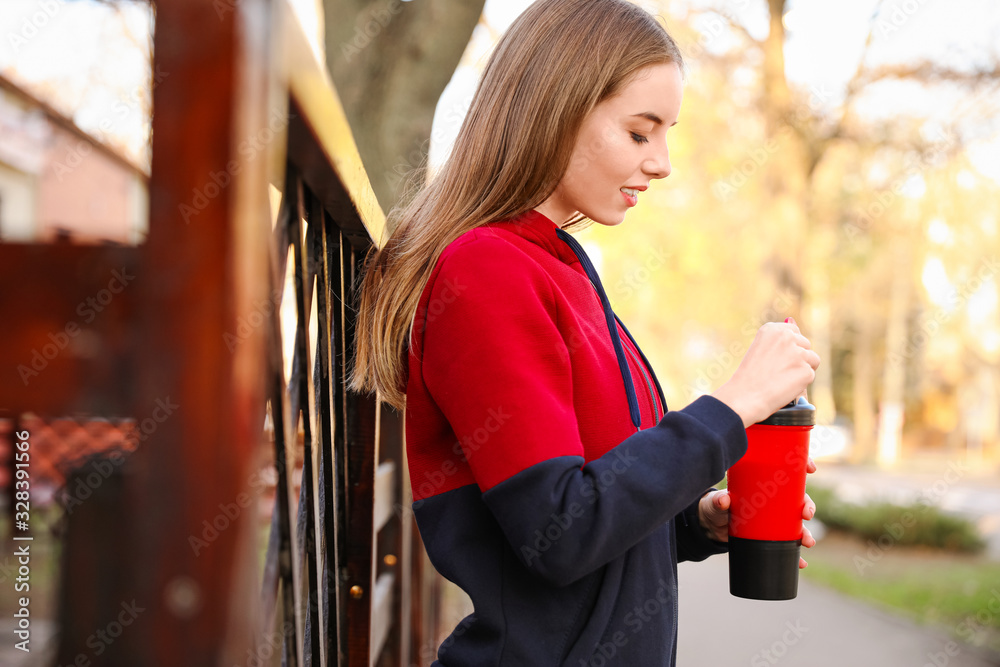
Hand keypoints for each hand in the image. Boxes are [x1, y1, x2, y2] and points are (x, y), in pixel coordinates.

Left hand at [698, 457, 818, 567]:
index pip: (787, 472)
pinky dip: (796, 556)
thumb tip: (724, 501)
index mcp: (764, 484)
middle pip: (798, 500)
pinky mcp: (770, 537)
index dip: (802, 466)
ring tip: (807, 542)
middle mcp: (774, 501)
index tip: (811, 469)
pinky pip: (787, 545)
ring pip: (797, 525)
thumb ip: (719, 501)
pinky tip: (801, 563)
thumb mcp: (716, 502)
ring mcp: (774, 520)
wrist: (711, 527)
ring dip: (806, 533)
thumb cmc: (716, 506)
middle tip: (806, 514)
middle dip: (808, 506)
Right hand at [711, 318, 819, 427]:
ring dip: (802, 369)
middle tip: (777, 372)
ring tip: (782, 379)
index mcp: (772, 329)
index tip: (776, 359)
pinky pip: (810, 375)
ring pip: (812, 359)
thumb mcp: (761, 348)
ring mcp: (798, 353)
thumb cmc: (749, 375)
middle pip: (805, 345)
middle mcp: (786, 337)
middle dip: (797, 358)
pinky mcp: (806, 371)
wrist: (744, 397)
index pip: (794, 332)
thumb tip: (792, 319)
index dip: (788, 348)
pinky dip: (801, 383)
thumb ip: (780, 336)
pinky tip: (785, 387)